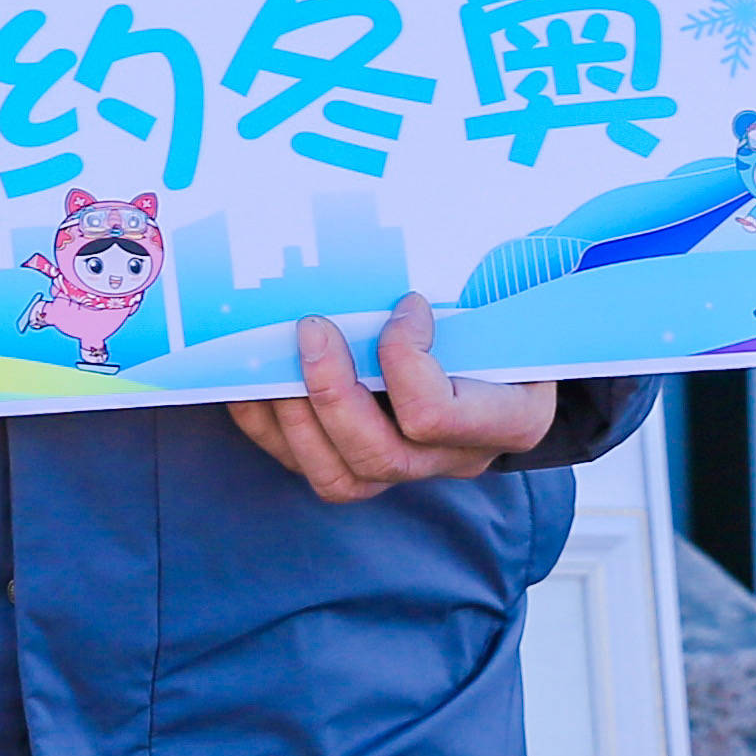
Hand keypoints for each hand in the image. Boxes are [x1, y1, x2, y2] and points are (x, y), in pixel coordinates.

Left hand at [223, 293, 555, 501]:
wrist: (508, 355)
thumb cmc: (504, 318)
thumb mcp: (504, 304)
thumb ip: (469, 296)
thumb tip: (400, 279)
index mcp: (507, 420)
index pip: (438, 416)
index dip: (404, 359)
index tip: (407, 303)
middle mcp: (455, 458)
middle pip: (379, 455)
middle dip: (331, 391)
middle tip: (312, 327)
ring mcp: (408, 469)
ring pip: (338, 476)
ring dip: (293, 414)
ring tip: (273, 358)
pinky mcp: (363, 467)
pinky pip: (305, 465)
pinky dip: (267, 424)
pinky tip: (247, 380)